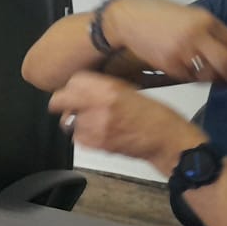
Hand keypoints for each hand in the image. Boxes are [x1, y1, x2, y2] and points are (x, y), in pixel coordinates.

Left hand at [48, 71, 202, 172]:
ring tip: (93, 120)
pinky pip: (77, 138)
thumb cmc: (154, 114)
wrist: (166, 140)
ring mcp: (95, 126)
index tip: (76, 90)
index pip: (73, 81)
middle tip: (71, 106)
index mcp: (108, 88)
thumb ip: (102, 89)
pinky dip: (83, 136)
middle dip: (63, 103)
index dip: (73, 86)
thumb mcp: (128, 90)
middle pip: (60, 101)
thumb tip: (81, 89)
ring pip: (67, 121)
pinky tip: (99, 132)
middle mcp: (97, 106)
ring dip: (76, 120)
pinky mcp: (96, 144)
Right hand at [102, 0, 226, 83]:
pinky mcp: (169, 65)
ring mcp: (183, 52)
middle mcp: (198, 36)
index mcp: (205, 20)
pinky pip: (189, 77)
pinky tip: (190, 73)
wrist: (126, 19)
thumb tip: (220, 46)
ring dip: (213, 79)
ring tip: (213, 79)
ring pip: (209, 74)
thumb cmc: (153, 13)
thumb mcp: (186, 14)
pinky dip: (192, 77)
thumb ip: (204, 28)